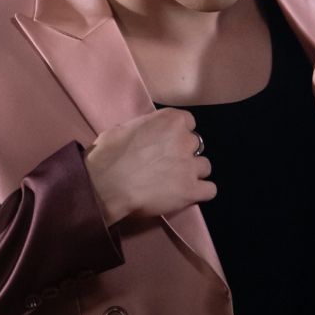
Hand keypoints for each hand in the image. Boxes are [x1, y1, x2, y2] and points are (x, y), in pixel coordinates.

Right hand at [84, 108, 215, 225]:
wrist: (105, 184)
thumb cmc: (108, 154)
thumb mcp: (124, 129)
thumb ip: (144, 130)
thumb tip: (144, 137)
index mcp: (171, 120)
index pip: (188, 122)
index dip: (178, 134)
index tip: (168, 143)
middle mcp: (185, 140)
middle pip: (196, 145)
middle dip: (185, 154)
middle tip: (168, 165)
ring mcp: (190, 165)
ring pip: (205, 167)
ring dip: (193, 173)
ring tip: (175, 182)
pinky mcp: (191, 190)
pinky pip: (210, 190)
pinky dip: (200, 192)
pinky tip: (187, 195)